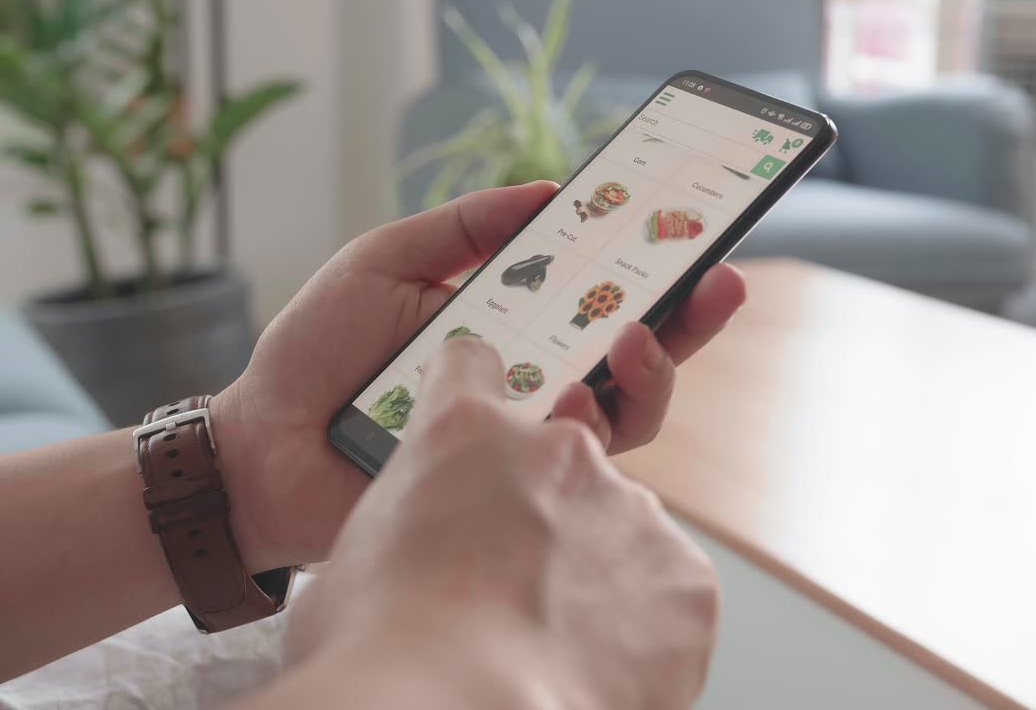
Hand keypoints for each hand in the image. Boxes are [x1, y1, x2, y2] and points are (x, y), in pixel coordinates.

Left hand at [211, 182, 746, 571]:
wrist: (260, 445)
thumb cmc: (316, 353)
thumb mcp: (386, 261)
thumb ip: (465, 228)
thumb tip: (549, 189)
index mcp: (511, 322)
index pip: (599, 292)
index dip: (651, 263)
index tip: (692, 228)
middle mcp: (531, 380)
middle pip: (635, 354)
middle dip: (687, 318)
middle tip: (719, 281)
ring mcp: (522, 439)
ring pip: (623, 414)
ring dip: (648, 374)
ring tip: (640, 337)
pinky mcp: (506, 492)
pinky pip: (570, 466)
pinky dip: (587, 430)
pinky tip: (576, 400)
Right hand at [282, 338, 718, 708]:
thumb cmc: (382, 652)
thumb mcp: (350, 559)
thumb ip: (404, 525)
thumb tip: (419, 557)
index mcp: (463, 433)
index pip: (472, 368)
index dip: (472, 401)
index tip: (479, 434)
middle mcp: (559, 452)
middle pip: (559, 466)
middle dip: (540, 517)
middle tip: (507, 589)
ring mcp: (632, 511)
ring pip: (619, 532)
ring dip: (593, 574)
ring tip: (548, 642)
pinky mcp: (686, 579)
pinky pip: (668, 596)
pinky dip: (641, 630)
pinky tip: (592, 666)